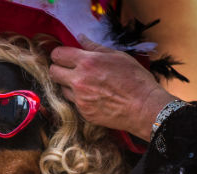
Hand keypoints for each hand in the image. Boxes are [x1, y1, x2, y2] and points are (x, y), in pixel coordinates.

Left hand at [49, 35, 176, 140]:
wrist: (143, 107)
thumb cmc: (135, 80)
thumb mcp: (117, 56)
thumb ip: (95, 48)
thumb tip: (81, 38)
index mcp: (87, 62)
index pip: (58, 55)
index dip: (59, 54)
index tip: (63, 56)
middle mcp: (79, 81)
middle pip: (53, 72)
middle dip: (58, 68)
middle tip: (69, 69)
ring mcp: (79, 99)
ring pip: (61, 88)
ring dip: (69, 85)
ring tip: (87, 84)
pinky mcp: (82, 112)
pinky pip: (73, 102)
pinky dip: (79, 98)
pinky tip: (94, 96)